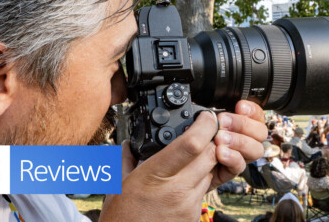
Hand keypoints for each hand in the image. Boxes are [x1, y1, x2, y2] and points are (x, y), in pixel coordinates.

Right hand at [100, 100, 266, 221]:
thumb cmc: (121, 218)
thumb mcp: (117, 184)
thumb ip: (125, 158)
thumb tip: (129, 143)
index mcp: (155, 175)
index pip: (191, 145)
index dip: (204, 126)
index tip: (205, 116)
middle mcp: (177, 189)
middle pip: (210, 155)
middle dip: (211, 141)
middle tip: (201, 135)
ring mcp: (188, 204)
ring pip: (210, 172)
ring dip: (204, 162)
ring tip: (186, 163)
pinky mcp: (194, 216)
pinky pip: (204, 191)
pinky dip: (198, 182)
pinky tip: (181, 185)